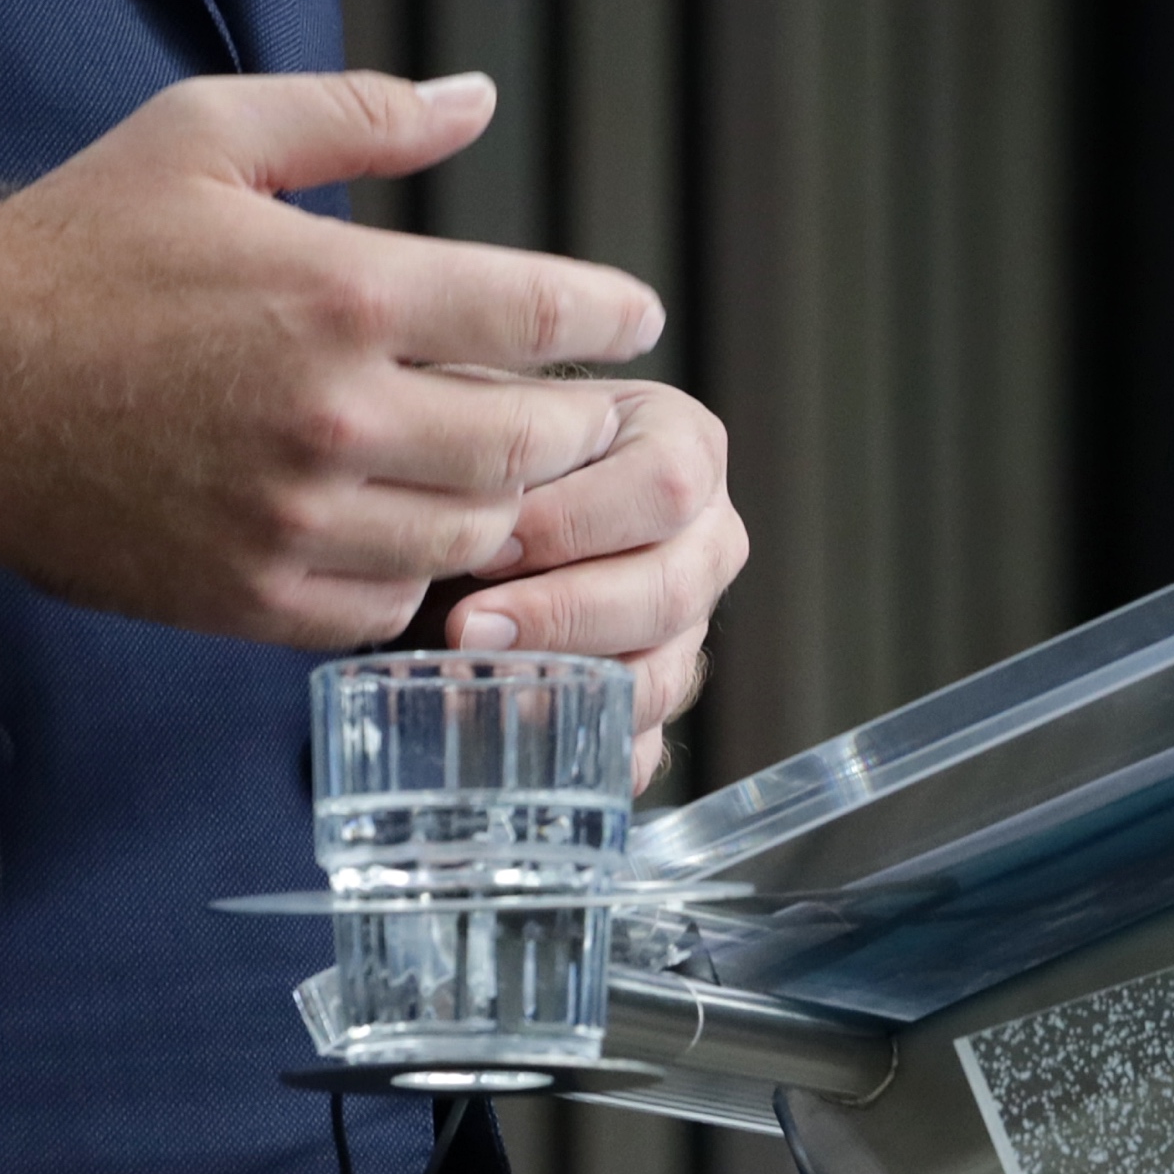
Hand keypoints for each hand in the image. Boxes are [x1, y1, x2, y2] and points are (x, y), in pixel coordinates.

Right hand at [0, 71, 671, 653]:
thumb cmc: (79, 245)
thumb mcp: (210, 133)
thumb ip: (360, 114)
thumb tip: (479, 98)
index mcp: (341, 292)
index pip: (536, 314)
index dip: (608, 315)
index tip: (635, 316)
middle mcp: (336, 416)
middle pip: (531, 442)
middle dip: (576, 422)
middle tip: (585, 404)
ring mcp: (295, 520)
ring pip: (471, 534)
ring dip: (505, 501)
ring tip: (506, 467)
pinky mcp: (248, 596)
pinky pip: (385, 601)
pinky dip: (416, 567)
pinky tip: (408, 525)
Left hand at [418, 377, 743, 789]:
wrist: (470, 502)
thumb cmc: (483, 453)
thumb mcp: (491, 420)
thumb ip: (491, 448)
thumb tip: (473, 525)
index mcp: (683, 446)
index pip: (663, 485)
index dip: (573, 522)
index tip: (486, 545)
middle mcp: (705, 536)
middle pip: (671, 588)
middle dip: (563, 614)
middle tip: (468, 628)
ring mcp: (690, 625)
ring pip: (663, 674)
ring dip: (569, 689)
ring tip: (479, 684)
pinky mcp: (657, 695)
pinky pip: (643, 744)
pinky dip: (581, 753)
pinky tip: (517, 743)